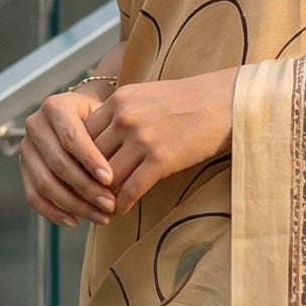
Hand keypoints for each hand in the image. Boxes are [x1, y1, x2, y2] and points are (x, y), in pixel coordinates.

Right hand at [19, 87, 115, 225]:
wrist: (83, 118)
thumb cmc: (100, 120)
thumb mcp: (106, 119)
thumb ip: (107, 140)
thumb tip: (114, 180)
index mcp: (55, 107)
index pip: (71, 137)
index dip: (90, 160)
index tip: (110, 179)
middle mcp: (35, 125)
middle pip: (58, 163)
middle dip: (86, 188)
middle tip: (110, 204)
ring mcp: (26, 148)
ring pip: (46, 183)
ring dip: (75, 205)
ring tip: (100, 217)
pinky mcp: (24, 169)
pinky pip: (33, 197)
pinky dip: (54, 213)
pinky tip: (75, 221)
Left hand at [88, 69, 237, 212]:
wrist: (225, 102)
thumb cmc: (188, 100)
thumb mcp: (146, 95)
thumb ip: (122, 112)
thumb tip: (102, 136)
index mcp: (119, 100)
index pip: (84, 135)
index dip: (81, 158)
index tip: (81, 173)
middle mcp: (125, 118)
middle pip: (91, 158)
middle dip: (87, 180)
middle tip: (86, 197)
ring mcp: (142, 139)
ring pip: (108, 177)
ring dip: (104, 196)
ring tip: (103, 207)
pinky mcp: (161, 159)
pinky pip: (131, 189)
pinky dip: (123, 203)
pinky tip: (122, 210)